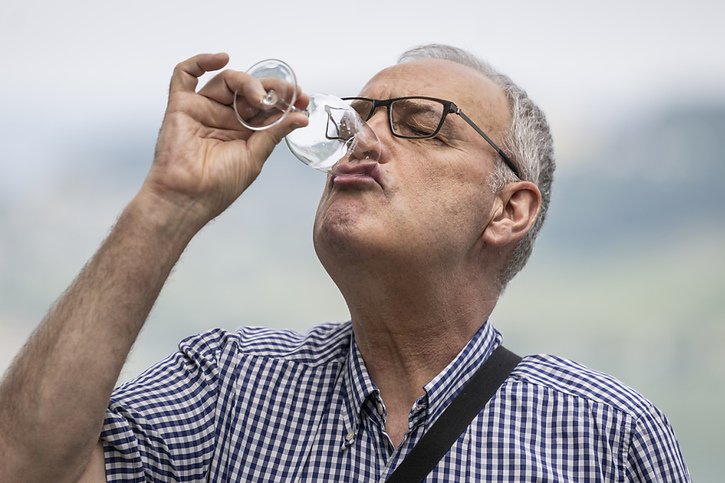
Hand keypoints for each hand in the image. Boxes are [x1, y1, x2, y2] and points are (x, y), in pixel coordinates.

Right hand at [142, 53, 308, 228]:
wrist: (188, 197)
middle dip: (272, 89)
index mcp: (243, 132)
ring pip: (227, 81)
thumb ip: (275, 133)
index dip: (284, 99)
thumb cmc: (219, 185)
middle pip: (249, 90)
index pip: (266, 107)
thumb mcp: (255, 156)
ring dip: (248, 83)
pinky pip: (185, 74)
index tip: (302, 98)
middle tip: (290, 93)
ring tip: (261, 98)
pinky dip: (201, 61)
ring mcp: (203, 110)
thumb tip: (301, 117)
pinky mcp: (181, 106)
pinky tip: (222, 59)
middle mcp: (224, 118)